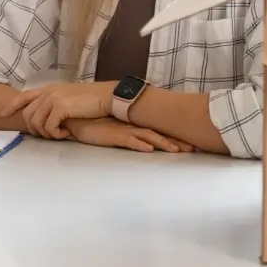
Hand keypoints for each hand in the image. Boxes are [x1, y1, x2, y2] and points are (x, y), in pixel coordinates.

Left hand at [1, 82, 115, 138]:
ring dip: (46, 134)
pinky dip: (55, 134)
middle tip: (48, 136)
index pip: (24, 96)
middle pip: (28, 114)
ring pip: (36, 122)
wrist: (107, 97)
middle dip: (33, 129)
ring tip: (59, 135)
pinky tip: (66, 133)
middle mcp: (48, 92)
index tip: (2, 115)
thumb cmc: (92, 101)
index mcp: (49, 89)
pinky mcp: (60, 107)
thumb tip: (46, 118)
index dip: (11, 106)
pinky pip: (48, 127)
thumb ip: (56, 104)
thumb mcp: (69, 99)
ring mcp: (53, 98)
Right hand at [66, 117, 192, 153]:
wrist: (74, 116)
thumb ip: (124, 133)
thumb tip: (139, 139)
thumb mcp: (112, 129)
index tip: (188, 143)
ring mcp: (122, 130)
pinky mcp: (111, 135)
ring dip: (163, 143)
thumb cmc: (92, 124)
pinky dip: (140, 144)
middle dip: (175, 141)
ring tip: (178, 150)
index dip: (172, 137)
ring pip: (148, 136)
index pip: (156, 131)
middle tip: (193, 148)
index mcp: (133, 125)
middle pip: (157, 133)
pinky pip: (128, 141)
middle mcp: (131, 126)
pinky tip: (149, 149)